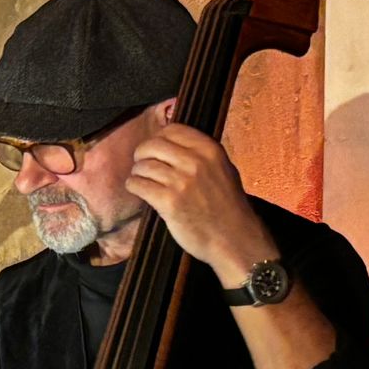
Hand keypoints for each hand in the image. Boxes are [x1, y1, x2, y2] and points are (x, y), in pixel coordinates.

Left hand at [124, 124, 276, 284]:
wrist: (234, 239)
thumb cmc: (227, 206)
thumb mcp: (223, 170)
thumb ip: (201, 154)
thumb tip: (171, 140)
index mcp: (210, 150)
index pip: (172, 129)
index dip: (158, 138)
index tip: (156, 150)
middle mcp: (196, 162)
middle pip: (152, 145)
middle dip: (142, 154)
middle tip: (143, 165)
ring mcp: (182, 182)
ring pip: (142, 166)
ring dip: (138, 173)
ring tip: (143, 181)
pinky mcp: (168, 202)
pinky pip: (138, 185)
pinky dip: (134, 186)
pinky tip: (140, 191)